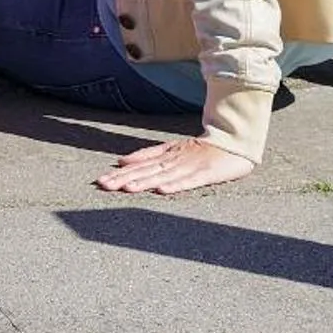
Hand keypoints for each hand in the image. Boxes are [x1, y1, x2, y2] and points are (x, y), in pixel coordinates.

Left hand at [95, 135, 256, 195]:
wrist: (232, 141)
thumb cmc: (200, 149)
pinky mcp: (206, 173)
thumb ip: (147, 155)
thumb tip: (121, 161)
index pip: (138, 166)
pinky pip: (189, 181)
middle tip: (104, 186)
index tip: (100, 182)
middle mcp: (174, 161)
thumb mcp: (170, 149)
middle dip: (124, 179)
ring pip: (163, 176)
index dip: (119, 174)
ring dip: (145, 182)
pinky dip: (176, 185)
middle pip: (146, 171)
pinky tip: (162, 190)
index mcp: (164, 156)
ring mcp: (189, 167)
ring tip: (127, 189)